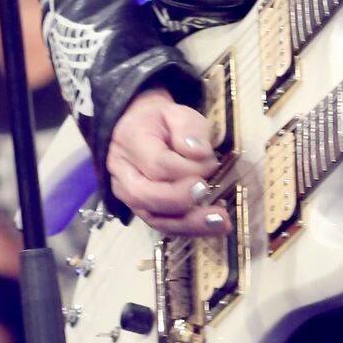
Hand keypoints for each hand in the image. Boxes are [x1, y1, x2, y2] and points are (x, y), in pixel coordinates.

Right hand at [106, 87, 220, 235]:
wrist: (141, 130)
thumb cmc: (162, 122)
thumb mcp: (178, 113)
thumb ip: (189, 128)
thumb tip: (198, 153)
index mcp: (130, 142)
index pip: (157, 163)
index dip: (187, 168)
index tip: (212, 163)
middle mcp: (123, 173)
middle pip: (145, 195)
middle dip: (180, 199)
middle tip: (206, 191)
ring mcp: (129, 195)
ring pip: (153, 217)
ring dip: (188, 224)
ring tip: (219, 222)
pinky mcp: (142, 209)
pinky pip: (161, 225)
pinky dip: (187, 229)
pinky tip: (210, 227)